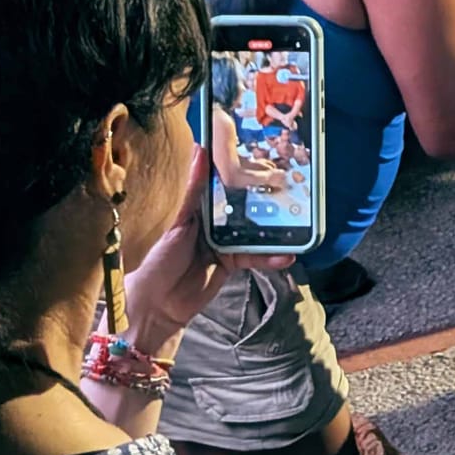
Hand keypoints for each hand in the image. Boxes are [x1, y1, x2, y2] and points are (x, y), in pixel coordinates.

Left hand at [123, 149, 292, 351]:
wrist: (156, 307)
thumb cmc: (158, 259)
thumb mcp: (178, 222)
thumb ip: (194, 190)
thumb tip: (199, 148)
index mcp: (199, 207)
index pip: (226, 184)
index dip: (244, 172)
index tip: (267, 156)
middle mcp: (215, 221)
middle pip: (246, 206)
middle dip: (268, 199)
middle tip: (292, 187)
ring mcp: (226, 241)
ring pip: (256, 230)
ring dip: (276, 230)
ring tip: (299, 224)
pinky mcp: (233, 262)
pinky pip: (256, 256)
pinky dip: (271, 257)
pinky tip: (286, 255)